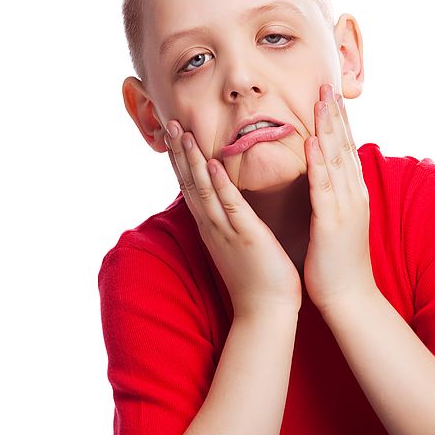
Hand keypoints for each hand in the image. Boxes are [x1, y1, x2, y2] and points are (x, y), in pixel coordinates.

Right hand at [164, 122, 301, 318]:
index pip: (191, 187)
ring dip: (191, 160)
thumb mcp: (238, 244)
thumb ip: (230, 223)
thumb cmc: (258, 279)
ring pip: (203, 189)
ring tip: (182, 133)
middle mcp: (212, 226)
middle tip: (168, 123)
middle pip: (188, 183)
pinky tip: (212, 164)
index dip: (180, 160)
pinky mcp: (244, 236)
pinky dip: (219, 184)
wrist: (266, 311)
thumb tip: (226, 206)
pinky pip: (229, 206)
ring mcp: (225, 231)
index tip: (173, 134)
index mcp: (212, 227)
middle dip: (178, 152)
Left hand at [303, 84, 378, 312]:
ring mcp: (346, 207)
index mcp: (353, 194)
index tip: (330, 96)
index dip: (338, 121)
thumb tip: (327, 176)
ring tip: (322, 102)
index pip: (345, 149)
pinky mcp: (332, 222)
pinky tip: (312, 143)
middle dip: (335, 115)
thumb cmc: (339, 262)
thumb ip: (335, 196)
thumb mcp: (339, 221)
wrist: (350, 297)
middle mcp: (354, 195)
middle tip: (328, 84)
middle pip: (344, 146)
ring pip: (337, 160)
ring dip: (329, 129)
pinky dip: (319, 163)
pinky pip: (325, 187)